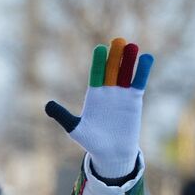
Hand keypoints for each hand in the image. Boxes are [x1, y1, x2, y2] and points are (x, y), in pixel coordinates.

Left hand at [44, 38, 153, 180]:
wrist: (110, 153)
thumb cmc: (91, 141)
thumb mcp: (75, 128)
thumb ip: (63, 116)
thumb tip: (47, 105)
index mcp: (93, 96)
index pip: (96, 75)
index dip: (98, 63)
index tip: (99, 49)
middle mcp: (107, 92)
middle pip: (112, 70)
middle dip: (114, 57)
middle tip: (118, 41)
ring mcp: (121, 95)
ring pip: (125, 74)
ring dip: (129, 61)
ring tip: (132, 46)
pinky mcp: (134, 100)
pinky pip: (138, 83)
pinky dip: (142, 71)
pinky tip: (146, 58)